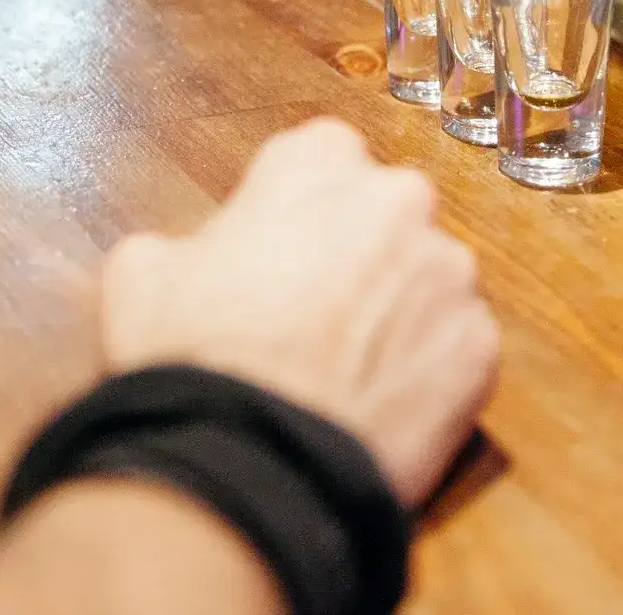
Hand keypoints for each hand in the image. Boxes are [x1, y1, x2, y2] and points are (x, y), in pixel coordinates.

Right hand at [100, 119, 500, 507]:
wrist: (250, 464)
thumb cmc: (193, 359)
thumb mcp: (142, 275)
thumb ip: (182, 242)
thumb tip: (189, 260)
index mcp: (319, 162)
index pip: (323, 157)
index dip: (298, 210)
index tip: (279, 251)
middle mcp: (399, 200)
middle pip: (387, 215)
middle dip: (359, 254)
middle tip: (312, 317)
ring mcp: (449, 274)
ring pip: (428, 282)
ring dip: (398, 314)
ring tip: (344, 372)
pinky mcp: (480, 347)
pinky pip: (457, 348)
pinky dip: (427, 372)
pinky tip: (379, 407)